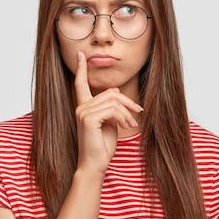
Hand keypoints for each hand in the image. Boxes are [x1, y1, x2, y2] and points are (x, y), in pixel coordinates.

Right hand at [74, 51, 143, 172]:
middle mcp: (81, 107)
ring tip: (131, 124)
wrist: (95, 164)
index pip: (80, 84)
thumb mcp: (110, 122)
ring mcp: (83, 112)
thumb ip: (111, 107)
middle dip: (127, 102)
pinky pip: (112, 110)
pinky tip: (126, 127)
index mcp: (84, 106)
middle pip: (110, 92)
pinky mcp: (89, 118)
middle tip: (138, 112)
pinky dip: (123, 117)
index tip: (80, 54)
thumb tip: (114, 90)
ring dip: (127, 113)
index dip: (82, 69)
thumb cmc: (102, 146)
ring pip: (114, 101)